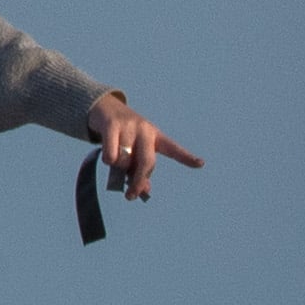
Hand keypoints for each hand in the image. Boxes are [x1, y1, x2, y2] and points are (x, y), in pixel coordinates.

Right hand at [86, 90, 203, 200]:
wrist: (104, 108)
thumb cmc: (123, 135)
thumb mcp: (134, 150)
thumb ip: (140, 170)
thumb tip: (143, 191)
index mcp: (156, 136)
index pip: (173, 149)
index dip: (187, 157)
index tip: (200, 164)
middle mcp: (146, 130)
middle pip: (147, 162)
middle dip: (138, 182)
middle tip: (131, 196)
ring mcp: (129, 126)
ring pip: (124, 160)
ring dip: (117, 166)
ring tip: (115, 158)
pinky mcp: (112, 125)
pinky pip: (110, 155)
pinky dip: (107, 160)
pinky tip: (107, 155)